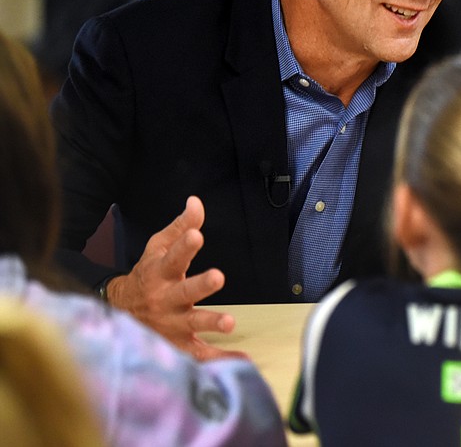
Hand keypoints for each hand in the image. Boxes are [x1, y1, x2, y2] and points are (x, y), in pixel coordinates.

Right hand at [105, 196, 240, 360]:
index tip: (197, 235)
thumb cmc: (147, 275)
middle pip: (184, 291)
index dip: (185, 245)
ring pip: (192, 324)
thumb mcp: (158, 248)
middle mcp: (165, 298)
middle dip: (200, 284)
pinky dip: (218, 358)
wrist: (120, 313)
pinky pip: (199, 353)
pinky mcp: (179, 343)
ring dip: (210, 322)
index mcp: (160, 273)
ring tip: (229, 322)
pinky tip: (240, 360)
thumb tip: (197, 201)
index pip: (173, 256)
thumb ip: (181, 228)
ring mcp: (171, 323)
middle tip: (217, 276)